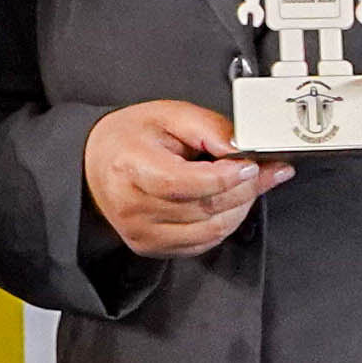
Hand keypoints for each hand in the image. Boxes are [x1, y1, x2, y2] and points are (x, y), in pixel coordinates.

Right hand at [88, 99, 291, 261]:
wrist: (98, 164)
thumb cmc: (132, 138)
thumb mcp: (169, 114)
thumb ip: (208, 127)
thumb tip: (241, 148)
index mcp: (130, 167)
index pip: (183, 183)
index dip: (224, 177)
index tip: (250, 165)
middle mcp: (132, 207)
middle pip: (204, 208)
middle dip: (245, 189)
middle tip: (263, 170)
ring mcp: (143, 233)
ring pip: (211, 230)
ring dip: (240, 207)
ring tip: (248, 184)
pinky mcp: (153, 248)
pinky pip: (204, 243)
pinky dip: (226, 223)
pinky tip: (230, 202)